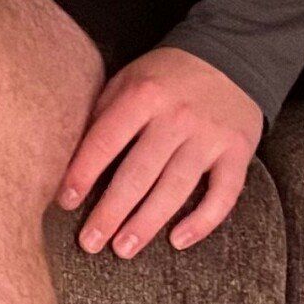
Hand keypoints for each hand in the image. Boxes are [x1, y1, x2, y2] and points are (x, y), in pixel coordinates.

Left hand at [56, 45, 263, 257]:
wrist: (232, 55)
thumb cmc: (168, 74)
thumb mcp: (129, 79)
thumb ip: (105, 113)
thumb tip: (72, 158)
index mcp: (144, 95)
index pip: (106, 141)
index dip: (83, 173)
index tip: (65, 201)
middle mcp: (177, 118)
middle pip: (138, 174)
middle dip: (111, 212)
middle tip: (89, 242)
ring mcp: (210, 137)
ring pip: (175, 189)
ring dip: (147, 223)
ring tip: (123, 248)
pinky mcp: (238, 151)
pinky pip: (223, 194)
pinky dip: (202, 221)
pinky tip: (178, 240)